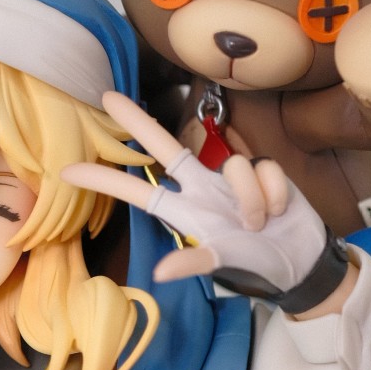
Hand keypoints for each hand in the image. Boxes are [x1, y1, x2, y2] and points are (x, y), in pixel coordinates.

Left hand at [61, 90, 327, 288]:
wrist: (301, 258)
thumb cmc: (258, 262)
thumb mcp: (224, 262)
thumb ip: (195, 262)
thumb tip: (161, 272)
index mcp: (186, 212)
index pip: (140, 191)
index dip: (107, 179)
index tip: (69, 171)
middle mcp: (202, 189)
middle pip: (166, 148)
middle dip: (138, 122)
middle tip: (106, 96)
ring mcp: (231, 177)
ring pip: (234, 167)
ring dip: (253, 201)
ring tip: (260, 225)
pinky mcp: (261, 168)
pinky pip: (263, 168)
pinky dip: (275, 194)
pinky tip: (279, 210)